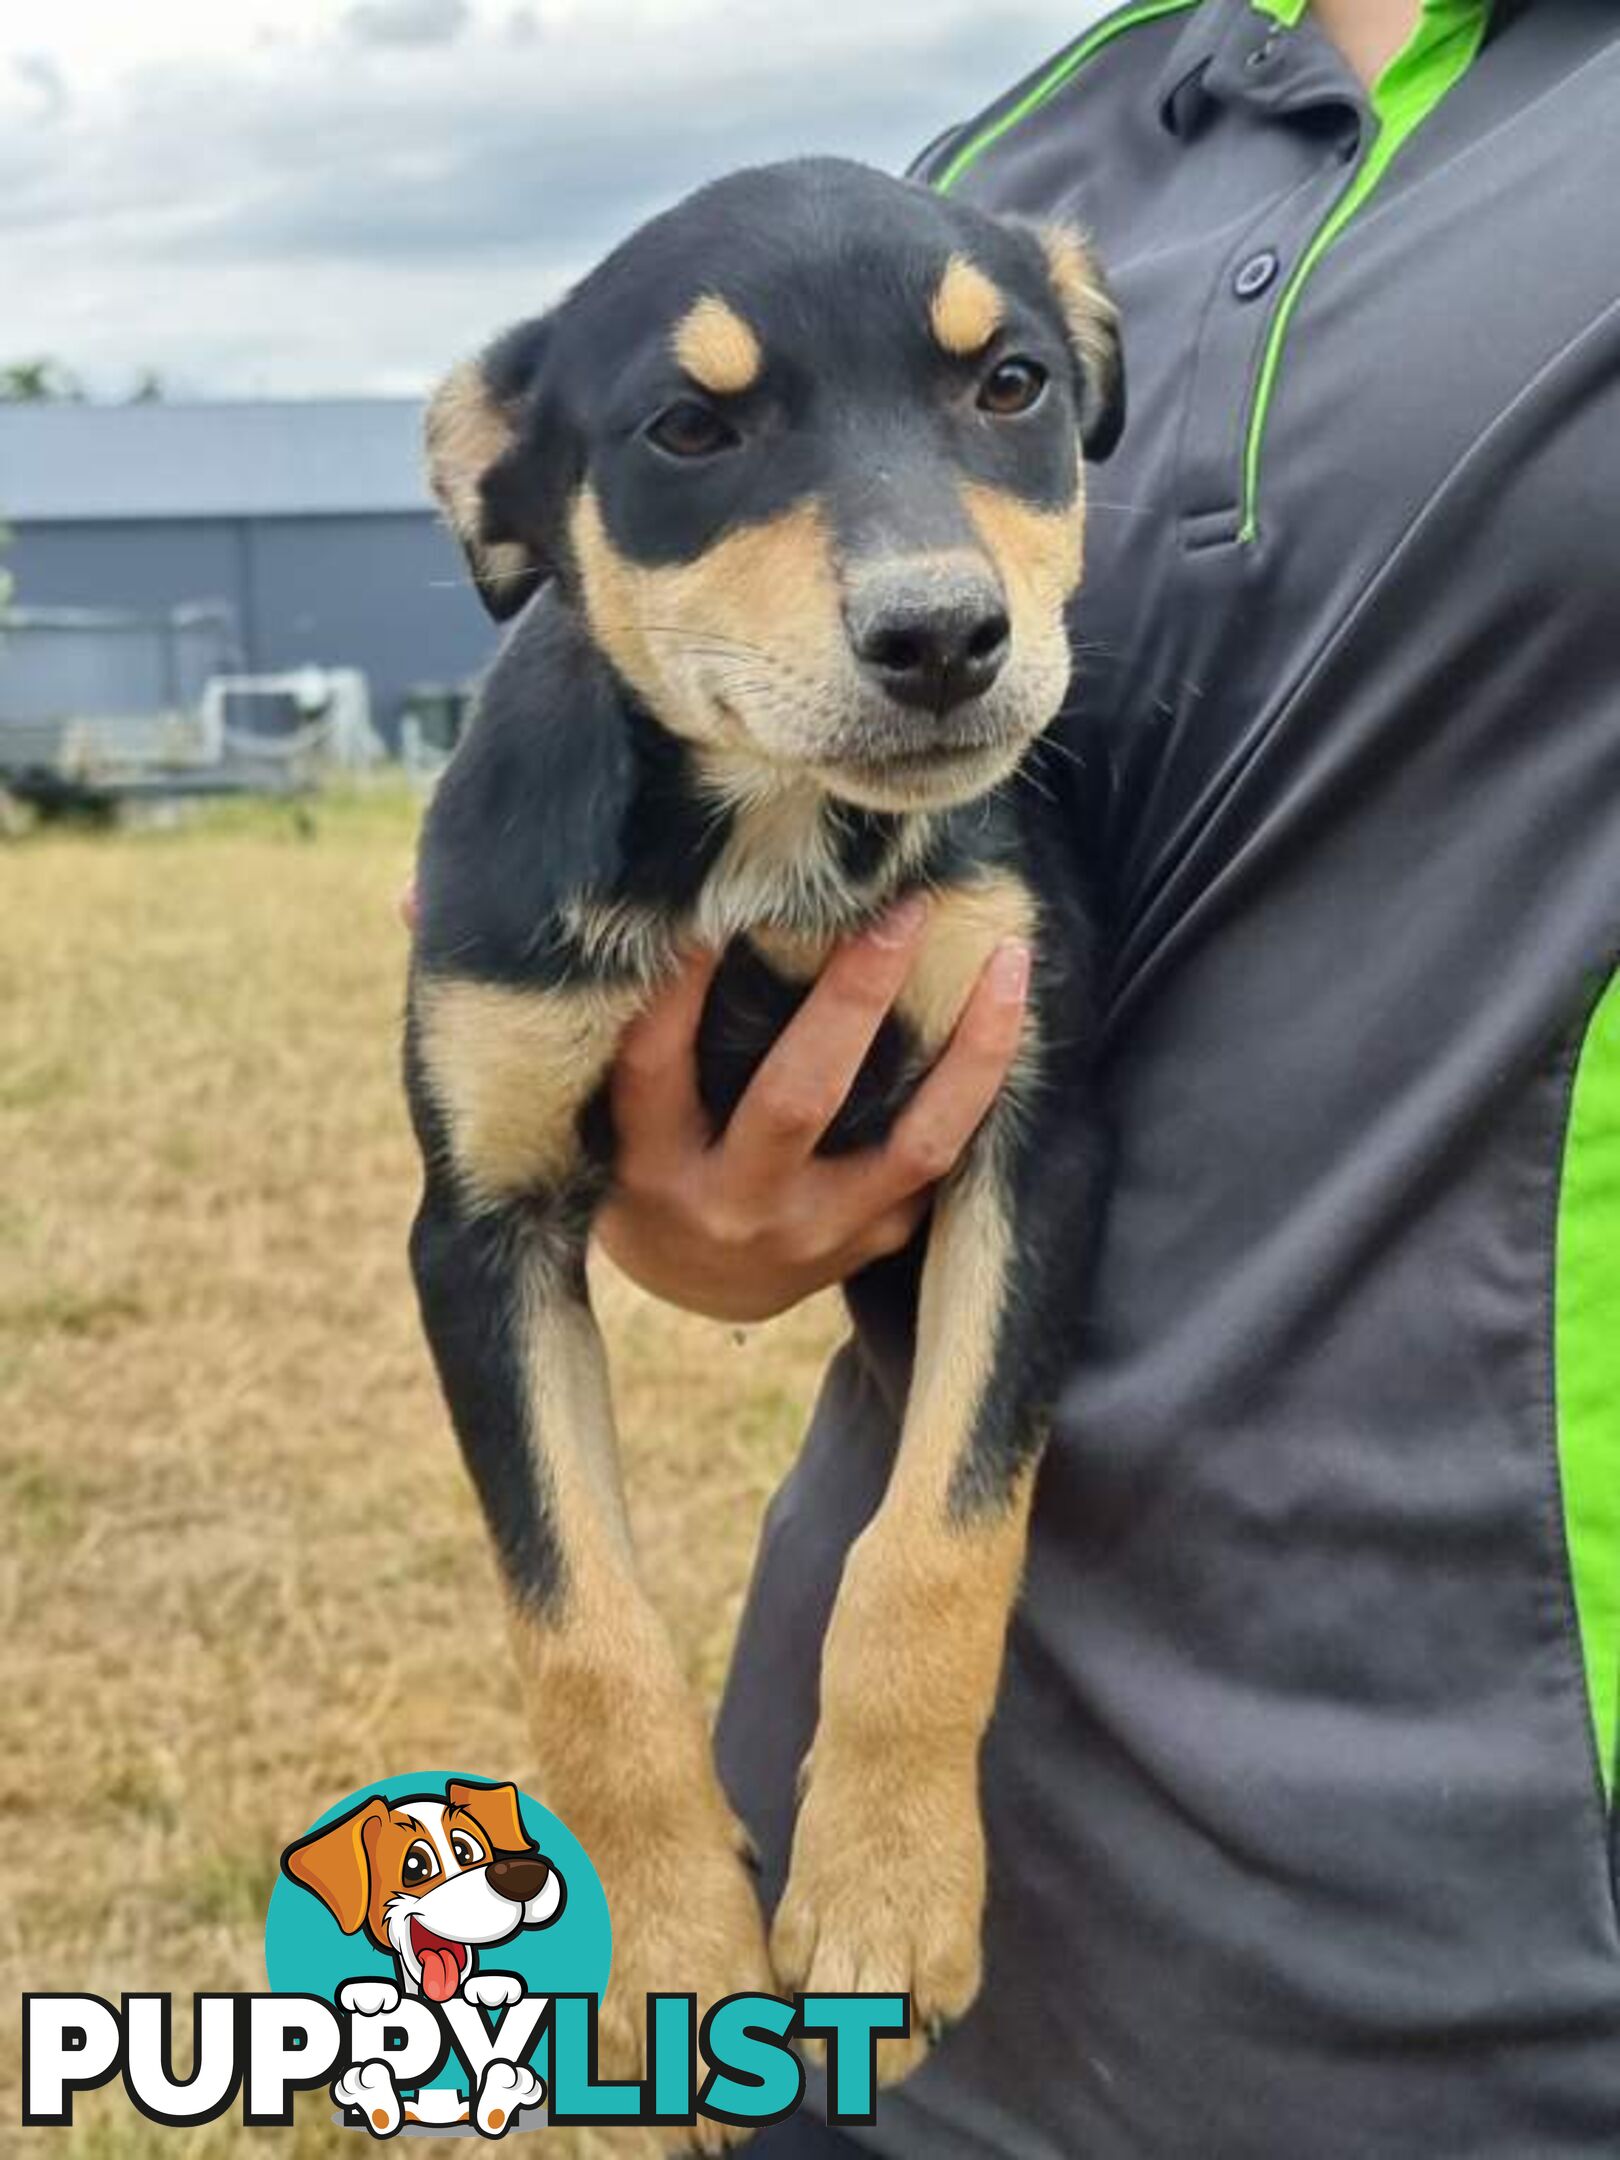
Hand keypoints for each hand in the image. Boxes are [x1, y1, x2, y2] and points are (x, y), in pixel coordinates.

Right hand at [596, 899, 1029, 1323]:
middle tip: (904, 913)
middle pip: (799, 1100)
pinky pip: (942, 1164)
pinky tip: (1008, 1019)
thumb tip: (713, 914)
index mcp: (655, 1166)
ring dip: (973, 1052)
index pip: (657, 1065)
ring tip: (1009, 964)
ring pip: (917, 1145)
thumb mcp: (632, 1118)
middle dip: (856, 997)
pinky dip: (979, 1089)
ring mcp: (817, 1235)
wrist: (703, 1288)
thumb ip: (664, 1040)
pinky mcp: (874, 1242)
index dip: (681, 987)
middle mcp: (736, 1207)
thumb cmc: (661, 1172)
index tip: (717, 910)